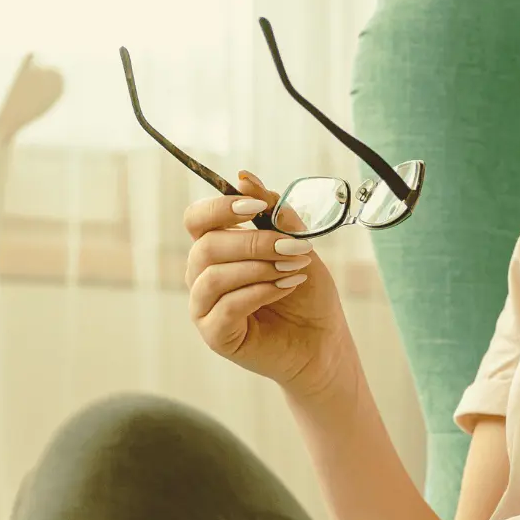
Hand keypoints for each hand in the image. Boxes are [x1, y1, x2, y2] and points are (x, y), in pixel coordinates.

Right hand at [182, 172, 355, 400]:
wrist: (322, 340)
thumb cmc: (305, 291)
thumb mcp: (296, 243)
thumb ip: (273, 213)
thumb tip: (246, 179)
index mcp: (217, 248)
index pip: (197, 219)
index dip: (220, 207)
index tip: (257, 208)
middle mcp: (202, 275)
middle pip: (206, 246)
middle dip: (254, 242)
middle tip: (293, 247)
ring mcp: (204, 307)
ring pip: (213, 276)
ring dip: (258, 268)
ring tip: (292, 270)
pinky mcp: (215, 335)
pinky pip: (225, 307)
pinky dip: (258, 293)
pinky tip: (283, 290)